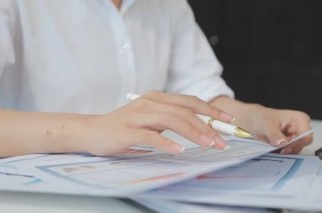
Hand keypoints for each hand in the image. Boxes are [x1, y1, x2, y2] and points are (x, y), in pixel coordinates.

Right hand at [82, 91, 232, 155]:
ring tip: (208, 144)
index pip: (190, 101)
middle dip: (207, 125)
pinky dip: (166, 142)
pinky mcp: (127, 130)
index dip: (211, 110)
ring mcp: (138, 115)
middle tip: (222, 140)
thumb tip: (202, 126)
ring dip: (193, 132)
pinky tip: (179, 149)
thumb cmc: (126, 125)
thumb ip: (172, 118)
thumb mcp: (151, 118)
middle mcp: (149, 102)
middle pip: (184, 110)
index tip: (228, 121)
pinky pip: (150, 136)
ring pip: (171, 120)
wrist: (93, 131)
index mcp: (157, 97)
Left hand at [243, 105, 312, 153]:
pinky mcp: (289, 145)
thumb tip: (282, 143)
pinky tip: (273, 149)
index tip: (284, 149)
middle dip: (288, 148)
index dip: (296, 144)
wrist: (254, 121)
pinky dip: (280, 153)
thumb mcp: (267, 124)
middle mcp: (300, 129)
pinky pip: (288, 153)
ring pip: (295, 151)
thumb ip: (275, 135)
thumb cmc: (261, 118)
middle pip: (301, 145)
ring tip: (272, 146)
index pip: (306, 137)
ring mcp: (295, 138)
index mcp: (300, 119)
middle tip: (275, 148)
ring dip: (283, 151)